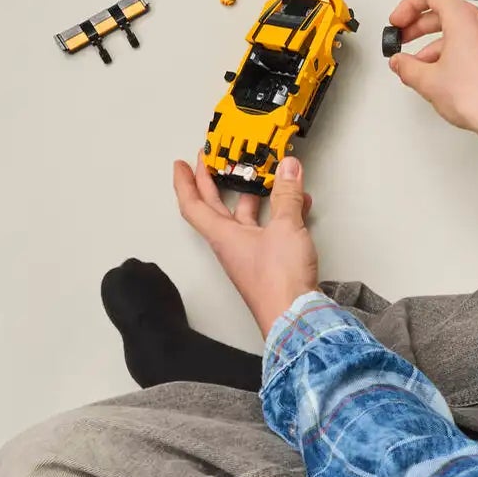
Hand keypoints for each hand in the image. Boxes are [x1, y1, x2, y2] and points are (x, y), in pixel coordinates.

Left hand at [172, 149, 321, 337]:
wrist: (295, 315)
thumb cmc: (278, 279)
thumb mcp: (284, 227)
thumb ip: (286, 195)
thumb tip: (287, 170)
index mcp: (223, 235)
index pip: (194, 205)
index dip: (185, 182)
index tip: (182, 164)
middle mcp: (232, 244)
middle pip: (215, 208)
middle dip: (212, 181)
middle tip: (213, 161)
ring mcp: (250, 254)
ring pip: (245, 217)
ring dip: (252, 195)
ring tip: (263, 176)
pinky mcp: (269, 262)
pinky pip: (267, 228)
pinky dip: (278, 212)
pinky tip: (295, 204)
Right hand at [385, 0, 477, 164]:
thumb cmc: (477, 97)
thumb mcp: (428, 81)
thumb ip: (406, 67)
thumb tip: (399, 62)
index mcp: (465, 19)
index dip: (409, 5)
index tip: (399, 21)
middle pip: (448, 11)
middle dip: (421, 27)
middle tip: (405, 41)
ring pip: (466, 31)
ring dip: (441, 44)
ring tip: (426, 68)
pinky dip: (464, 53)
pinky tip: (453, 75)